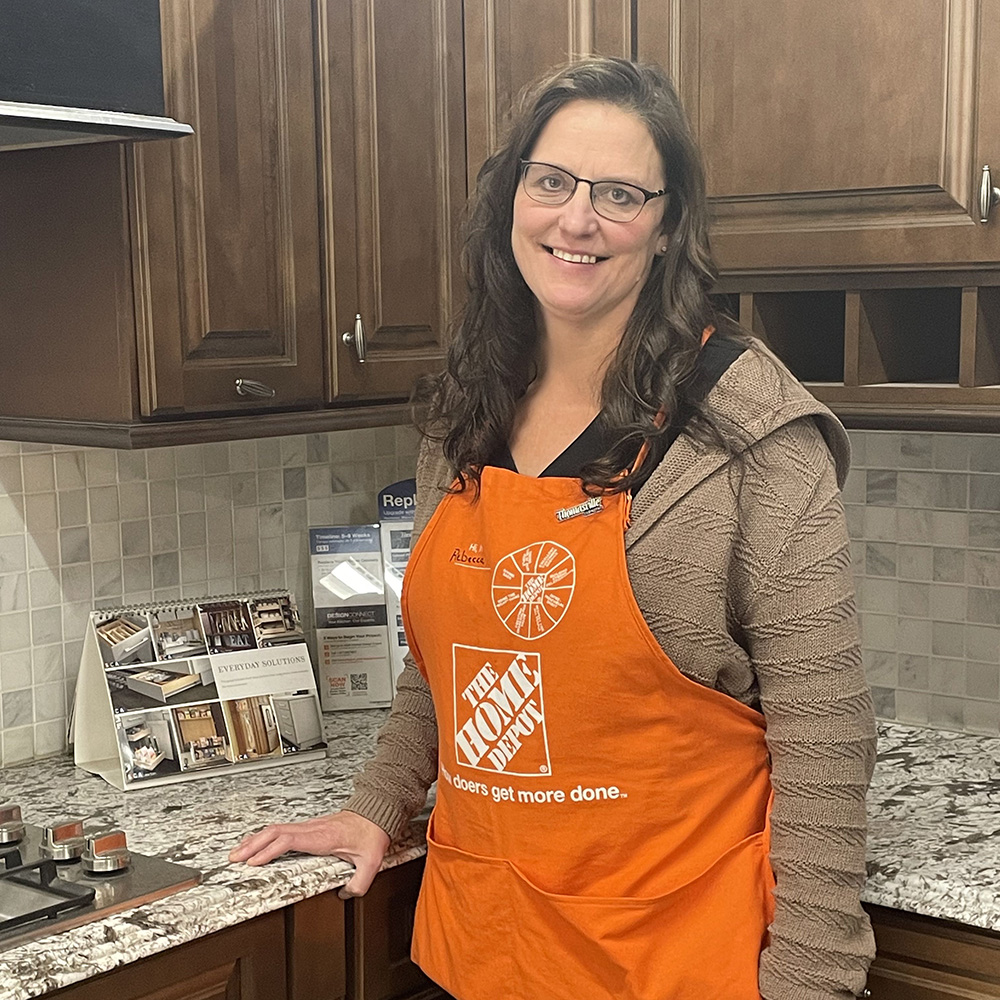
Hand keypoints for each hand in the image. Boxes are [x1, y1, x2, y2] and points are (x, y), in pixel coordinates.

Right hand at [228, 810, 391, 897]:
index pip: (288, 840)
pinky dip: (266, 836)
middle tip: (234, 858)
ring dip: (256, 839)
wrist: (377, 812)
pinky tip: (259, 843)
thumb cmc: (372, 833)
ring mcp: (310, 825)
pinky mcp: (310, 827)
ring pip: (276, 828)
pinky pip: (283, 829)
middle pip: (275, 832)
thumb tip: (345, 895)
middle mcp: (312, 829)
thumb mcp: (371, 861)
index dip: (269, 850)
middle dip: (252, 845)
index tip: (253, 862)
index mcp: (322, 837)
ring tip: (238, 851)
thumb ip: (360, 882)